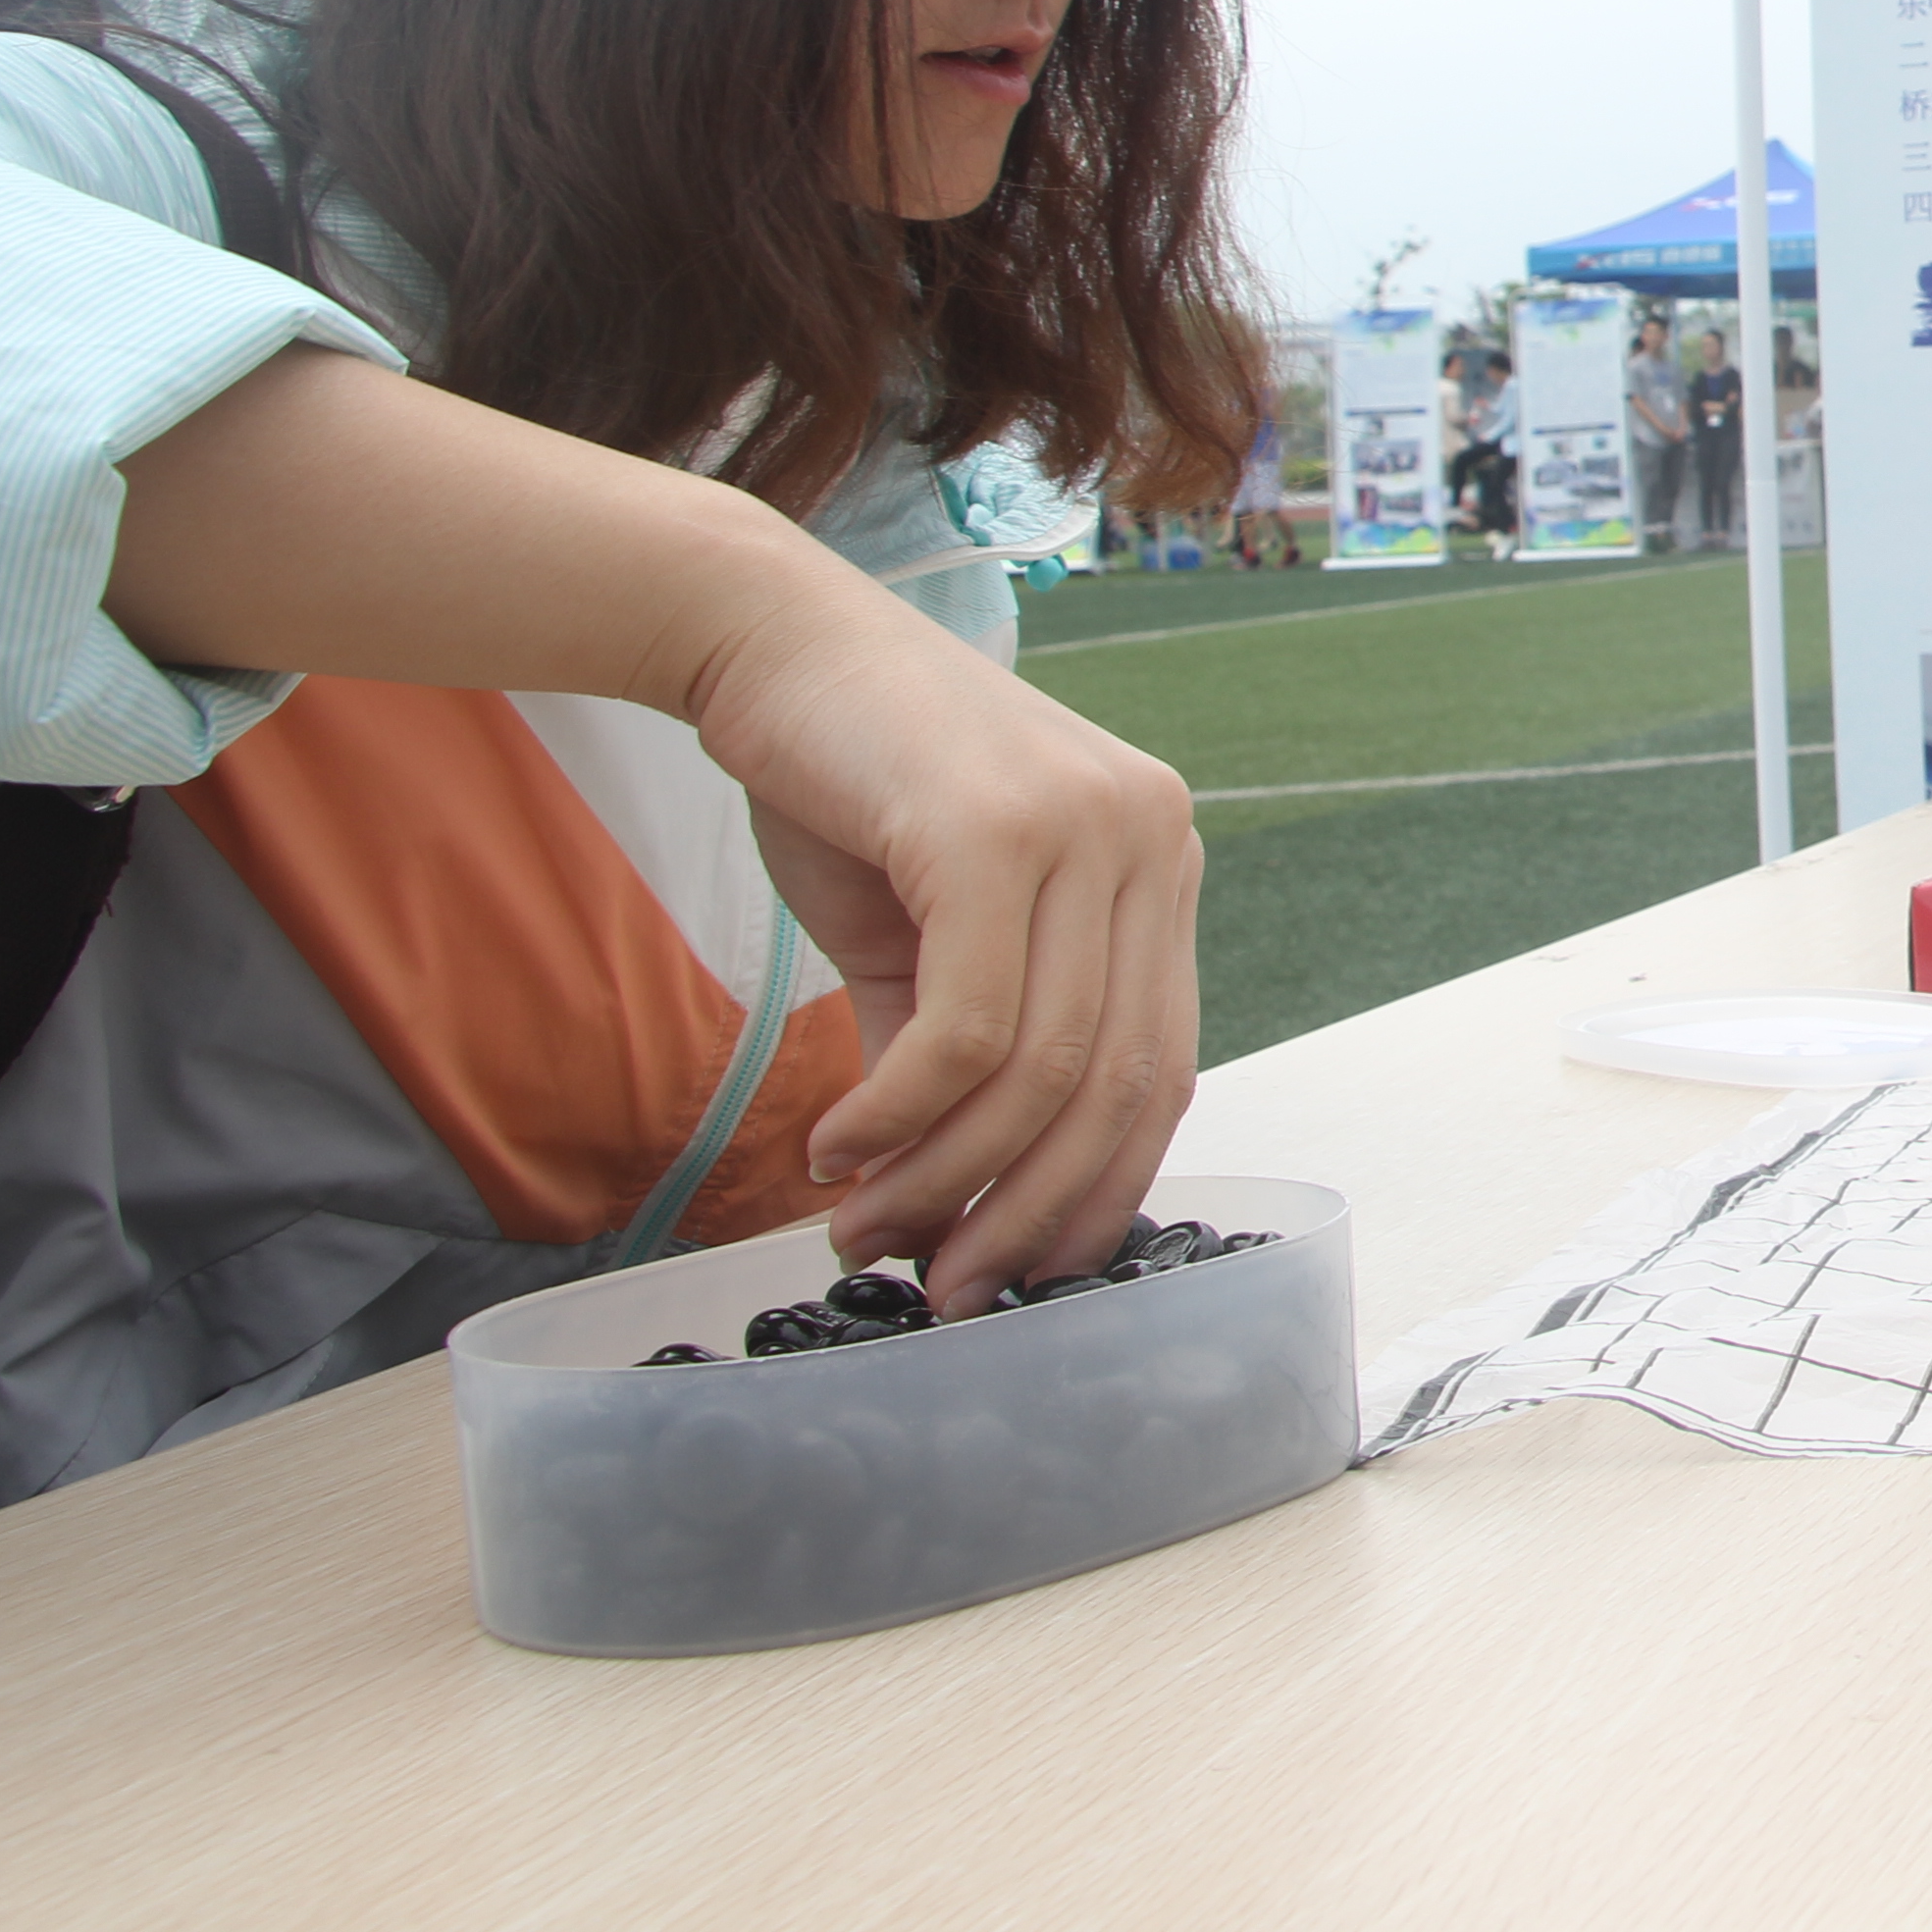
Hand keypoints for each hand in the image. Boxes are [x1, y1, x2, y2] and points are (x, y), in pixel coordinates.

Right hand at [679, 575, 1203, 1311]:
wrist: (770, 646)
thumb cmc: (852, 786)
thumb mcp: (922, 942)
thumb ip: (954, 1064)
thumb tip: (946, 1215)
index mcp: (1158, 865)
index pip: (1161, 1069)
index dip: (1093, 1190)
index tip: (1018, 1272)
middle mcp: (1151, 840)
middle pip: (1114, 1083)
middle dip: (1025, 1209)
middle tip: (942, 1285)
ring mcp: (1088, 827)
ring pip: (1040, 1067)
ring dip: (941, 1176)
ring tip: (857, 1225)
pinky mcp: (999, 830)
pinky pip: (968, 1025)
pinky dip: (900, 1113)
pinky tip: (836, 1148)